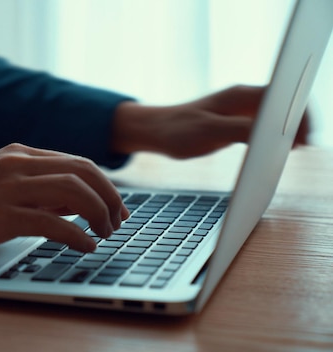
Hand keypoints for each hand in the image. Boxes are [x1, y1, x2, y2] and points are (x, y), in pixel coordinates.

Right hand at [0, 143, 128, 257]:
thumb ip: (35, 191)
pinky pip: (51, 223)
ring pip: (73, 192)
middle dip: (109, 196)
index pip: (77, 162)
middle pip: (82, 172)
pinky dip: (76, 235)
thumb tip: (74, 205)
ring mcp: (8, 188)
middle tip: (119, 220)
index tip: (116, 206)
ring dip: (98, 213)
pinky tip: (86, 246)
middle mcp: (17, 165)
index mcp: (19, 156)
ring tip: (106, 233)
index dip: (104, 184)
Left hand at [111, 85, 308, 157]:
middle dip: (297, 123)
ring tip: (294, 150)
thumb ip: (240, 131)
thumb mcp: (209, 132)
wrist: (154, 131)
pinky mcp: (234, 125)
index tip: (304, 134)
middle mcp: (242, 100)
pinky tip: (276, 153)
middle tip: (303, 146)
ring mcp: (239, 112)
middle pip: (283, 105)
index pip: (282, 95)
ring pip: (274, 118)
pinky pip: (262, 129)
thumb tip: (274, 133)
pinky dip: (273, 140)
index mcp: (239, 95)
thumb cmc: (176, 130)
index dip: (299, 112)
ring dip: (286, 132)